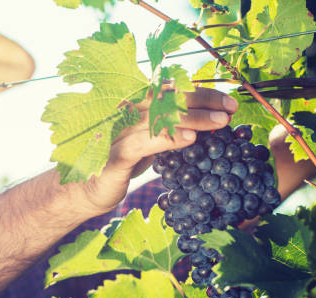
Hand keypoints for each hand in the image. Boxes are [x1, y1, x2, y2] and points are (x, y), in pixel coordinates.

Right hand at [80, 86, 238, 213]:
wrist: (86, 189)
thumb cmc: (121, 161)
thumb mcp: (149, 141)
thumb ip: (168, 128)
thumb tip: (207, 123)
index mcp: (134, 105)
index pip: (172, 91)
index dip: (201, 93)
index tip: (228, 101)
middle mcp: (125, 111)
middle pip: (168, 98)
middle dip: (202, 101)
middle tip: (230, 108)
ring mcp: (118, 130)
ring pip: (160, 117)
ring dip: (193, 118)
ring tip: (219, 122)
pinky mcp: (114, 154)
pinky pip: (144, 143)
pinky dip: (168, 139)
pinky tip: (191, 139)